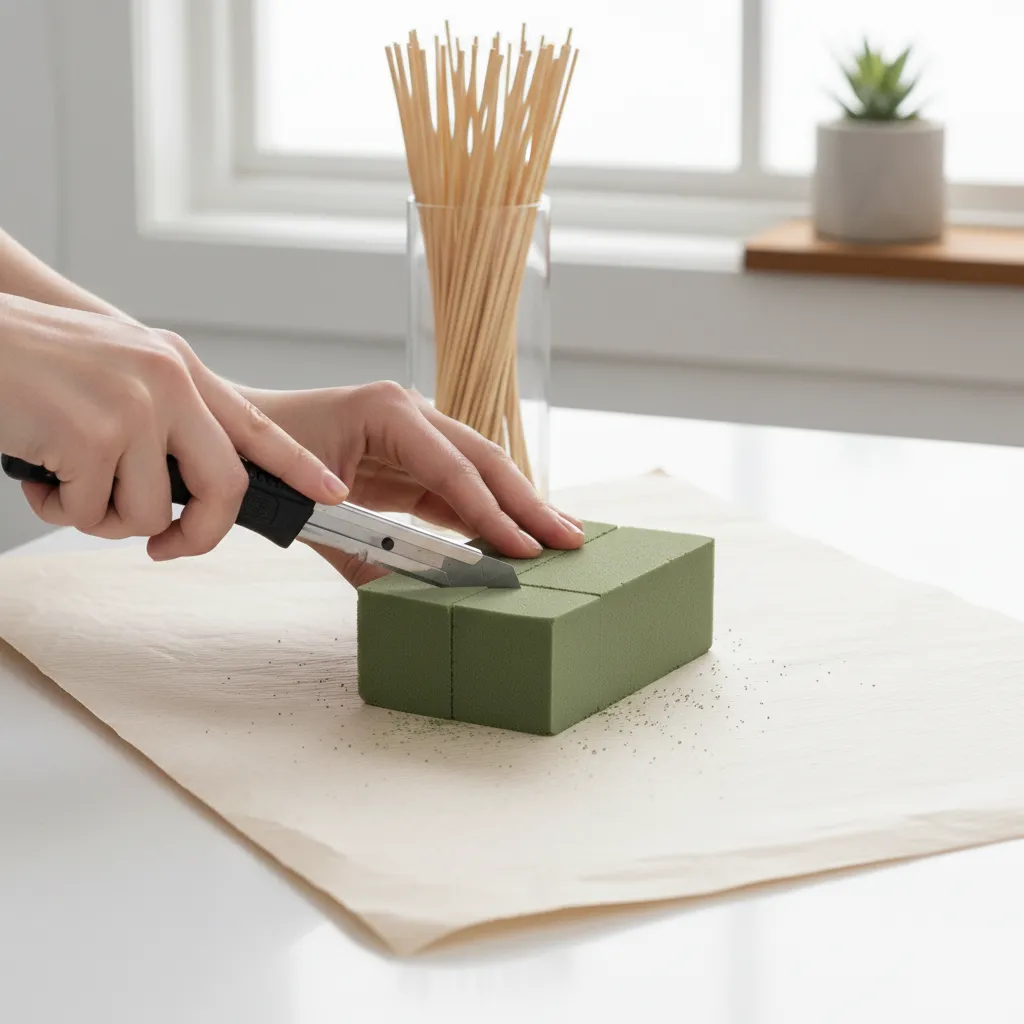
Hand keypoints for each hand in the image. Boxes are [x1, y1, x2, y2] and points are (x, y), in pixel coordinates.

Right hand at [0, 294, 346, 558]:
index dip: (298, 464)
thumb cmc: (30, 361)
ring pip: (150, 514)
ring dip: (102, 516)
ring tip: (66, 478)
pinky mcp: (92, 437)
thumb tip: (185, 488)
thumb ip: (162, 416)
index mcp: (178, 367)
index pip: (256, 425)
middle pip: (225, 487)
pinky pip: (91, 514)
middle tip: (166, 547)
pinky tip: (38, 470)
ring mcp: (134, 408)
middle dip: (199, 534)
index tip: (329, 491)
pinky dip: (59, 508)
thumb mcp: (116, 370)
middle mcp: (168, 382)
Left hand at [240, 381, 584, 585]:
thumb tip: (413, 599)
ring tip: (561, 536)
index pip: (454, 469)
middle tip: (571, 539)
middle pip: (484, 461)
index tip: (525, 547)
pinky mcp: (411, 457)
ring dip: (518, 505)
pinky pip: (457, 486)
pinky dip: (486, 511)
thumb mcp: (311, 514)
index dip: (492, 512)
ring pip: (480, 471)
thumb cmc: (266, 466)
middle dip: (528, 503)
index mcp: (388, 411)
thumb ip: (364, 556)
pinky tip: (515, 533)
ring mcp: (414, 432)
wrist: (233, 439)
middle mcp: (411, 412)